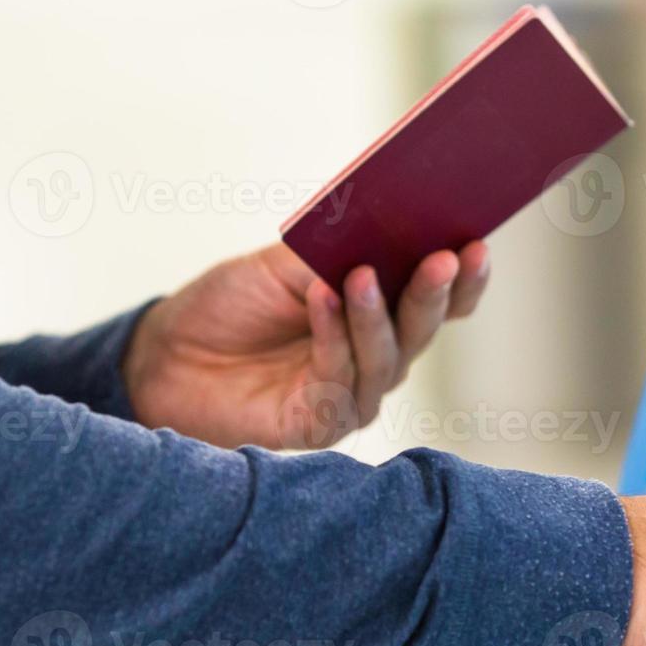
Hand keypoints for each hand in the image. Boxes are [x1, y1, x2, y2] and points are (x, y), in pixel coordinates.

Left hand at [123, 241, 490, 448]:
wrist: (168, 354)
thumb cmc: (233, 307)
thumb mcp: (287, 264)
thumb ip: (336, 251)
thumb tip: (382, 221)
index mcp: (385, 318)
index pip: (441, 304)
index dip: (464, 281)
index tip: (477, 245)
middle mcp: (381, 361)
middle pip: (422, 330)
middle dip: (434, 293)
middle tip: (445, 258)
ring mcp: (354, 397)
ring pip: (385, 358)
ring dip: (374, 315)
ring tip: (362, 274)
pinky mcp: (320, 424)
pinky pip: (337, 379)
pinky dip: (331, 336)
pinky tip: (322, 298)